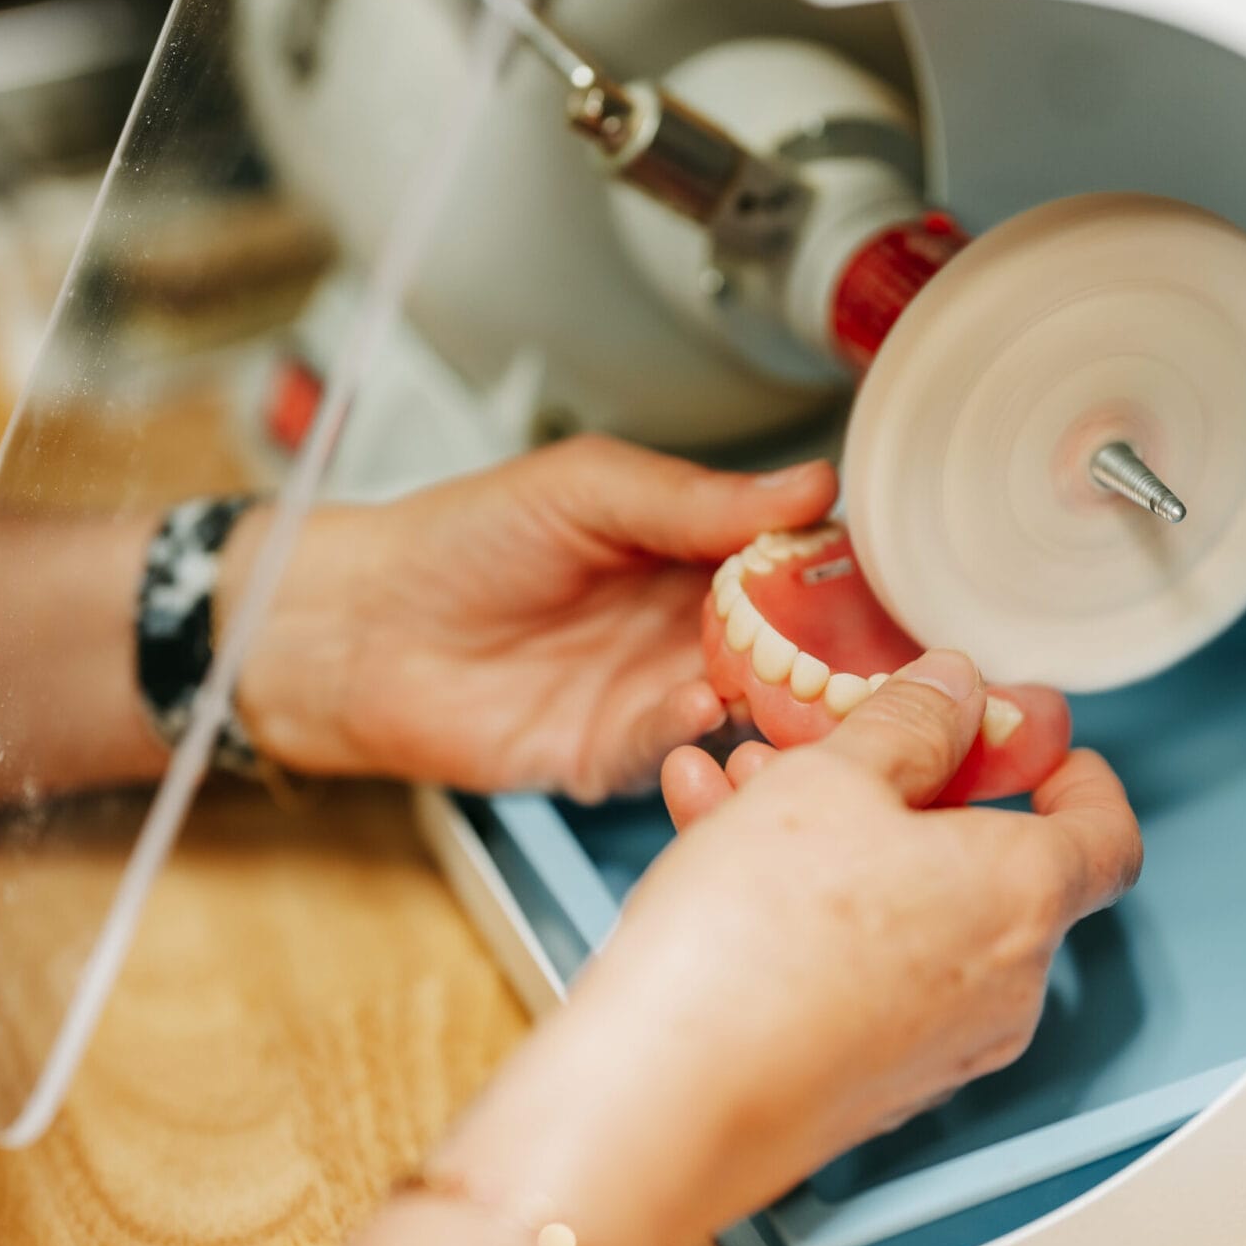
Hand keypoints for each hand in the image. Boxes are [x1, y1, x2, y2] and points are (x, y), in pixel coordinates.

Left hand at [232, 435, 836, 799]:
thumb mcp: (587, 488)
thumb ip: (696, 498)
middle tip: (866, 652)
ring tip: (790, 685)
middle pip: (787, 649)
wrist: (362, 625)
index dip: (837, 573)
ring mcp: (652, 697)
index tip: (882, 578)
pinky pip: (670, 752)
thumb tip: (811, 486)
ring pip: (744, 711)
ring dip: (772, 704)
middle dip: (827, 654)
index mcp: (692, 554)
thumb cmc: (462, 539)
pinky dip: (690, 731)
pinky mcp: (612, 758)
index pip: (793, 565)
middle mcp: (686, 630)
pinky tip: (696, 702)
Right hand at [305, 650, 1140, 1245]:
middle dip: (901, 782)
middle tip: (837, 738)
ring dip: (833, 829)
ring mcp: (934, 1044)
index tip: (1031, 737)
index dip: (1074, 772)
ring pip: (901, 904)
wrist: (661, 1104)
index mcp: (1023, 897)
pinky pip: (856, 963)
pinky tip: (716, 840)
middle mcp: (1001, 985)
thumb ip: (910, 719)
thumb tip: (958, 690)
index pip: (1107, 832)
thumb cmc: (752, 945)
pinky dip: (804, 900)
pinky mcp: (864, 1080)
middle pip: (982, 858)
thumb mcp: (832, 779)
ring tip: (743, 780)